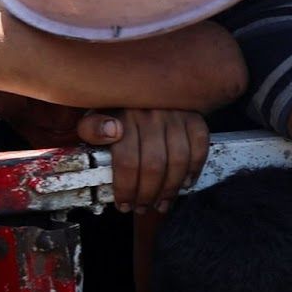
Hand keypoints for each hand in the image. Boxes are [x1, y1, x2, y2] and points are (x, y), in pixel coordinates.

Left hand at [77, 109, 210, 212]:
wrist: (144, 83)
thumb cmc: (117, 107)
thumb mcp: (93, 114)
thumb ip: (92, 127)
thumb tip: (111, 133)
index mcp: (122, 114)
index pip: (128, 161)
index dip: (126, 189)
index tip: (124, 204)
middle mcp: (151, 113)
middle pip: (155, 165)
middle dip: (148, 194)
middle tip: (143, 208)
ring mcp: (176, 114)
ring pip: (179, 160)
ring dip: (171, 188)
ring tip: (162, 203)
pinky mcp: (194, 116)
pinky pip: (199, 146)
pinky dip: (195, 168)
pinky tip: (185, 183)